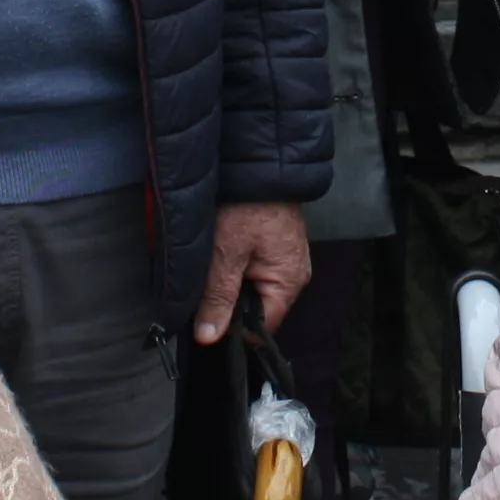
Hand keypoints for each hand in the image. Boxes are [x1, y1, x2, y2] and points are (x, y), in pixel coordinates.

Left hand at [193, 199, 312, 341]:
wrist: (259, 162)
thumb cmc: (246, 205)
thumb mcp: (226, 254)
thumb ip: (218, 297)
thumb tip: (208, 338)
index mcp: (289, 282)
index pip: (261, 328)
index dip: (232, 329)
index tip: (205, 318)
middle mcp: (294, 274)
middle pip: (257, 309)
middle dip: (228, 302)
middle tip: (205, 283)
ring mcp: (286, 259)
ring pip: (252, 288)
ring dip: (229, 282)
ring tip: (213, 263)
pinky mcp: (275, 245)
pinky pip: (254, 269)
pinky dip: (235, 265)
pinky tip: (222, 251)